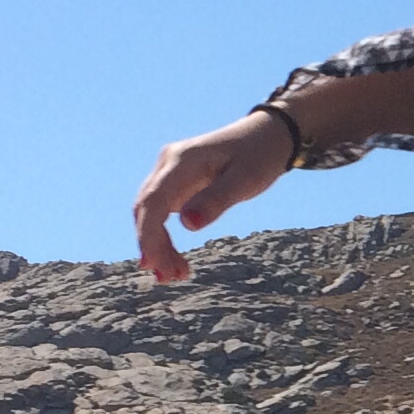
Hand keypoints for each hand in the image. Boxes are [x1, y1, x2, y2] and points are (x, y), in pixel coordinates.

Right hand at [134, 110, 294, 283]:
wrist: (266, 135)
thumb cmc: (259, 155)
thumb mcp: (246, 179)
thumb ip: (218, 200)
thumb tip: (187, 225)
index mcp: (183, 160)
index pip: (153, 200)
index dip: (149, 234)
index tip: (154, 263)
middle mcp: (169, 163)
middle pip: (147, 209)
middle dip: (153, 246)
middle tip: (169, 278)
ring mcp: (170, 172)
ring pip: (150, 213)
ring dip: (157, 245)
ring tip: (175, 275)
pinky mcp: (175, 183)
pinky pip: (161, 212)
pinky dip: (164, 237)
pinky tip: (173, 259)